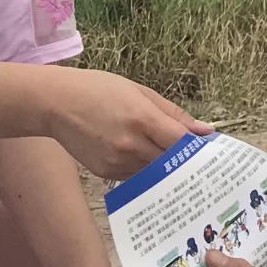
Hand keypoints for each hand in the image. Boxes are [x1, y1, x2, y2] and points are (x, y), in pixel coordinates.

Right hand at [44, 70, 211, 178]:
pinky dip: (144, 169)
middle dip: (184, 161)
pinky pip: (135, 176)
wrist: (56, 103)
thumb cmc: (99, 90)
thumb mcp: (140, 92)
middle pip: (170, 162)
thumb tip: (204, 131)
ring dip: (165, 167)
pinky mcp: (105, 172)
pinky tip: (143, 156)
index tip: (210, 151)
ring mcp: (117, 162)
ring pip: (154, 173)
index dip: (198, 149)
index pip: (181, 143)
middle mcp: (131, 144)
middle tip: (198, 160)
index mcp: (143, 119)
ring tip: (172, 158)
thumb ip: (174, 114)